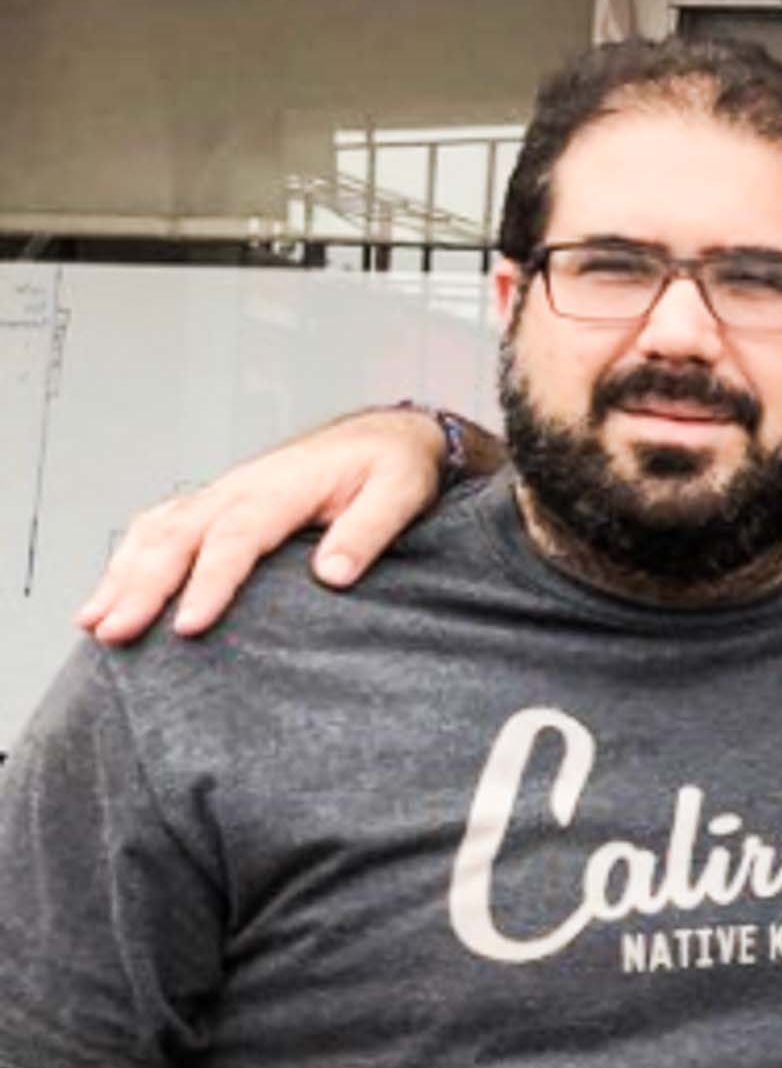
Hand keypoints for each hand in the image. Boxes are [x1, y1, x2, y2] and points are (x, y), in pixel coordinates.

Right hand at [73, 408, 459, 642]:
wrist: (384, 435)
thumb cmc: (392, 467)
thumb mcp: (401, 492)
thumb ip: (369, 531)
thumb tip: (333, 575)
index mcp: (283, 487)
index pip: (237, 537)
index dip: (210, 582)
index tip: (189, 626)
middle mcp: (240, 488)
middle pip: (179, 537)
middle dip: (142, 587)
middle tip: (114, 632)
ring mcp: (221, 495)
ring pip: (158, 532)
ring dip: (122, 576)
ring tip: (94, 623)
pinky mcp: (215, 505)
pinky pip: (159, 527)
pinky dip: (127, 559)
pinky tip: (108, 593)